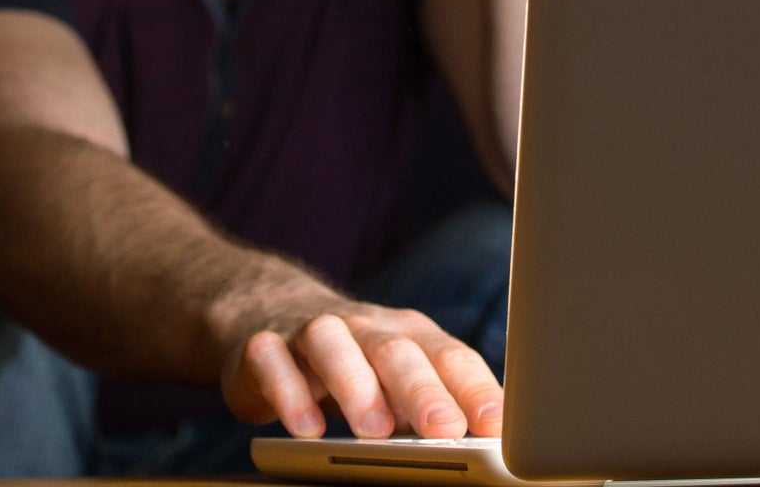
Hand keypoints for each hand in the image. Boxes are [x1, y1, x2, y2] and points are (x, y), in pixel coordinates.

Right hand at [221, 300, 503, 438]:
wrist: (269, 313)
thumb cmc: (355, 362)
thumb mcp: (397, 379)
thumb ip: (432, 405)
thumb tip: (482, 446)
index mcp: (410, 334)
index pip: (451, 356)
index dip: (475, 389)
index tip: (495, 426)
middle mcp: (364, 326)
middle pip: (397, 351)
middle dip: (423, 390)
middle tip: (445, 430)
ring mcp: (311, 331)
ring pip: (334, 345)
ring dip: (356, 385)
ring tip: (375, 431)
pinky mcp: (263, 345)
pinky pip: (273, 361)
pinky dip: (289, 392)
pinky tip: (306, 429)